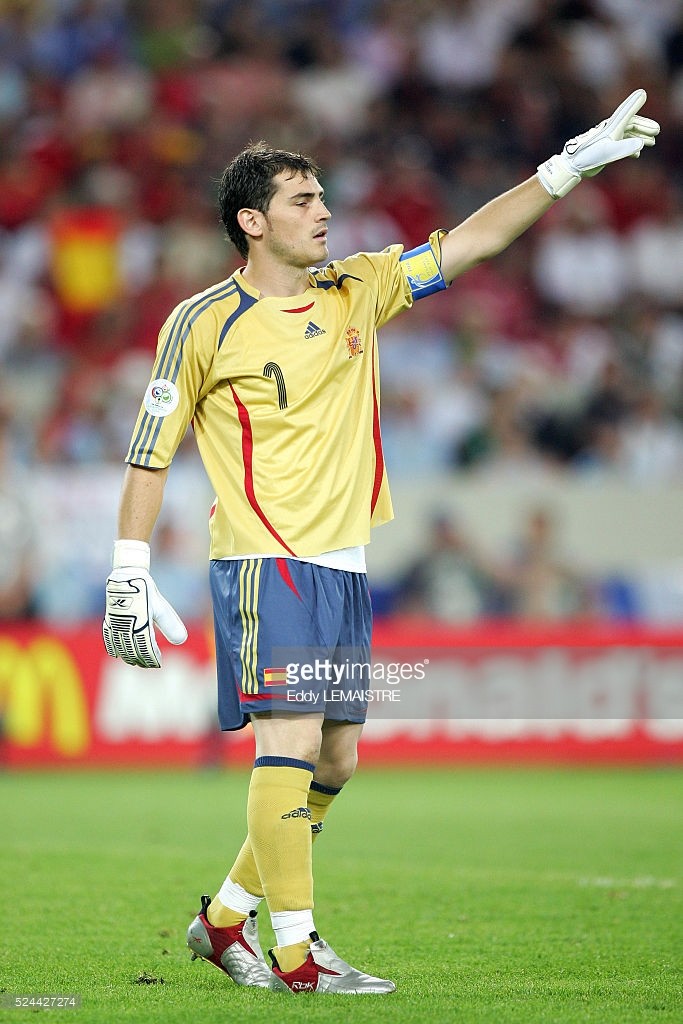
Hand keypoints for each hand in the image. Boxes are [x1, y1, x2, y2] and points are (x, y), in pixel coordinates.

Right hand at [102, 540, 186, 668]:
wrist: (126, 575)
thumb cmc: (145, 590)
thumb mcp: (160, 607)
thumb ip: (169, 624)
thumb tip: (182, 641)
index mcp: (141, 623)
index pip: (146, 648)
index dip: (152, 657)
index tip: (158, 662)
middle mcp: (127, 626)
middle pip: (133, 650)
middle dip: (141, 659)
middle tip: (148, 664)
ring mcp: (116, 624)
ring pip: (120, 646)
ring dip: (128, 656)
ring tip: (135, 661)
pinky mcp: (109, 619)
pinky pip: (109, 637)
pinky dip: (113, 647)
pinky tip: (117, 653)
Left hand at [537, 89, 659, 198]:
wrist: (573, 166)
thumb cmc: (589, 157)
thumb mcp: (609, 152)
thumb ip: (625, 146)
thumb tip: (641, 143)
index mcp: (612, 127)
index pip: (629, 116)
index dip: (640, 113)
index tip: (648, 107)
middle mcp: (610, 130)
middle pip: (631, 125)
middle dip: (644, 128)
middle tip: (657, 132)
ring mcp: (608, 139)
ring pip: (627, 135)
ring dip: (640, 138)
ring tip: (652, 143)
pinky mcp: (605, 149)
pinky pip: (621, 145)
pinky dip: (631, 148)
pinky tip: (638, 154)